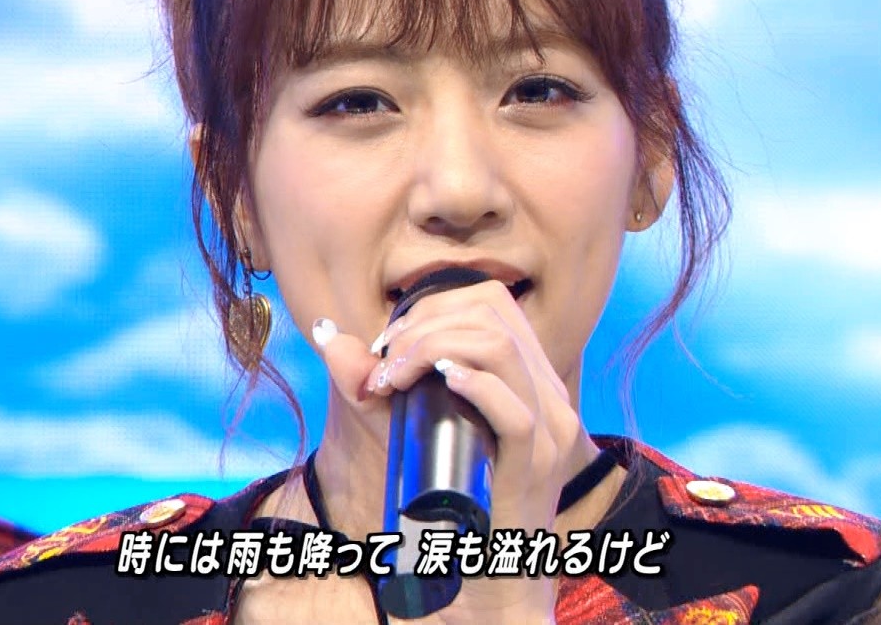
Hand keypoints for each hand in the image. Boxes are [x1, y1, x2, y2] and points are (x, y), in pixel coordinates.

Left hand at [360, 280, 580, 622]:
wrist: (488, 579)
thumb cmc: (451, 501)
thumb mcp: (415, 428)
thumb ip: (376, 382)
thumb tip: (330, 335)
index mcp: (529, 376)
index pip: (492, 302)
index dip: (432, 306)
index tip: (387, 344)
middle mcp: (548, 393)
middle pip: (491, 315)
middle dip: (422, 326)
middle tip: (380, 365)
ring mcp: (550, 430)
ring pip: (500, 348)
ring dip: (432, 348)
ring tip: (392, 377)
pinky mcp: (538, 468)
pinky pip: (516, 413)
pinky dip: (474, 386)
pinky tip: (441, 380)